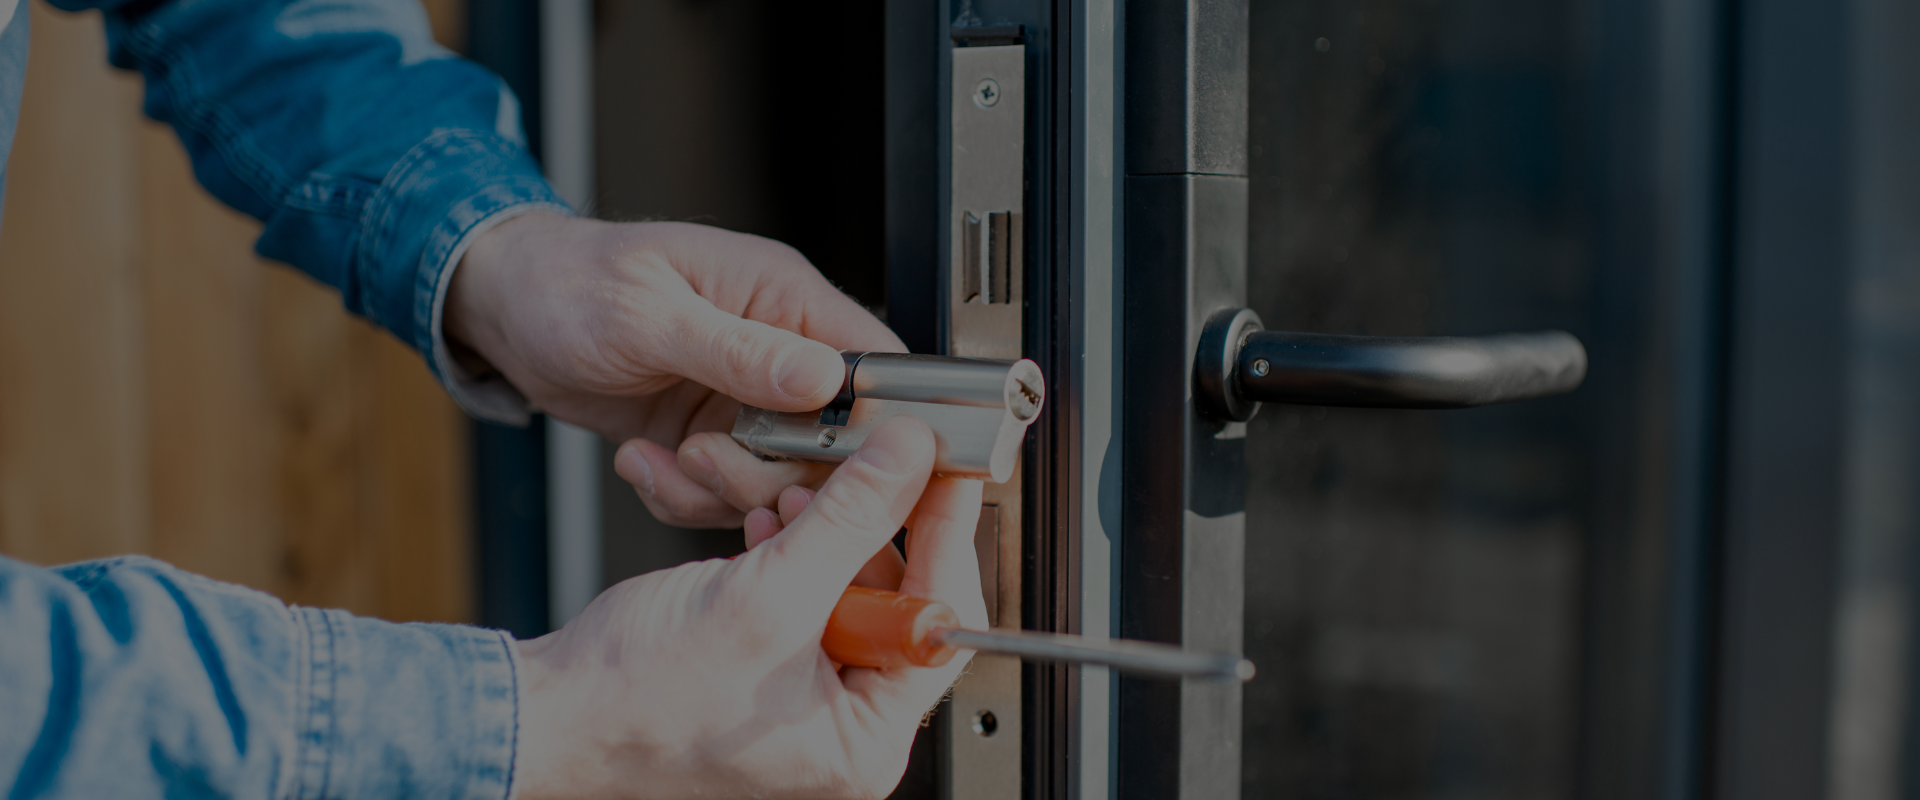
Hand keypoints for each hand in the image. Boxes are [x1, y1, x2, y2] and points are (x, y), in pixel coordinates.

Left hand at [448, 212, 904, 526]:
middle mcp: (777, 351)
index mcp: (783, 296)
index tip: (832, 464)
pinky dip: (682, 496)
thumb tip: (824, 377)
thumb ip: (739, 349)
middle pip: (833, 441)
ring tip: (662, 461)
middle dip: (772, 471)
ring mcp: (745, 400)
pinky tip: (641, 462)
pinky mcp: (711, 438)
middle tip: (707, 461)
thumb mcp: (647, 314)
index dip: (875, 423)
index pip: (875, 363)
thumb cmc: (567, 281)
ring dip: (718, 489)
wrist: (505, 309)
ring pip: (779, 479)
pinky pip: (725, 493)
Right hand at [511, 418, 990, 799]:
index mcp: (865, 740)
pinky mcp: (768, 671)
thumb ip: (850, 521)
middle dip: (870, 527)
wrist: (545, 714)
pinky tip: (767, 526)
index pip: (941, 622)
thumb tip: (909, 463)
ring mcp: (804, 701)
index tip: (945, 471)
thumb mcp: (765, 595)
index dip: (946, 535)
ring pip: (848, 588)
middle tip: (866, 467)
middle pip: (899, 600)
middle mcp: (843, 728)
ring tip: (792, 496)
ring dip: (823, 531)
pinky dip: (790, 552)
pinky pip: (804, 597)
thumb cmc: (633, 701)